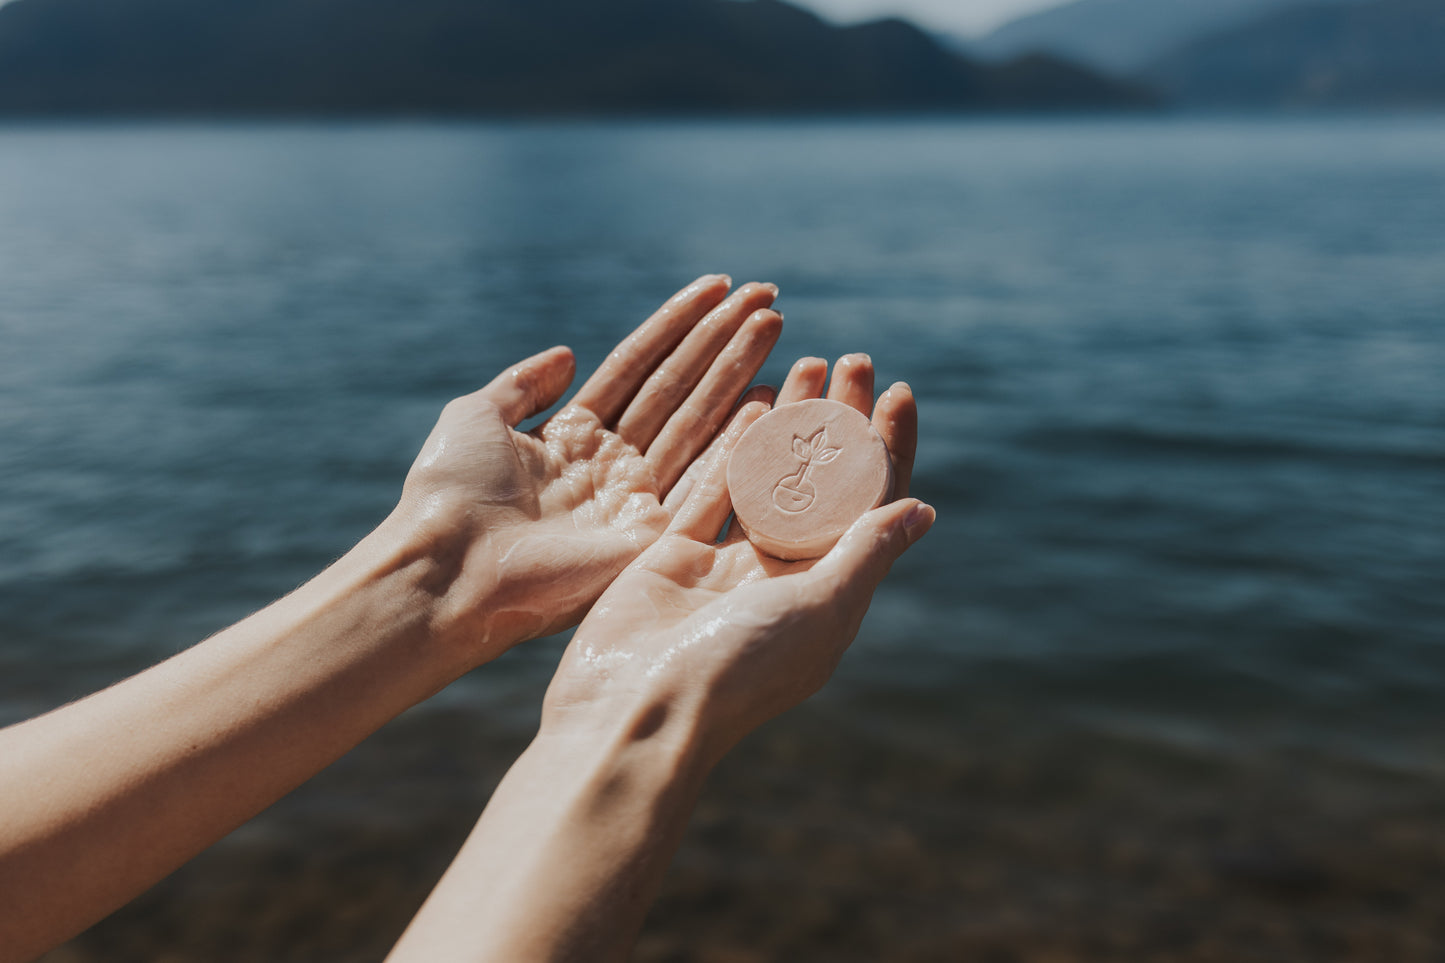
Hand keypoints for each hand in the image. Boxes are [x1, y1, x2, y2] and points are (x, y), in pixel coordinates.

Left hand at [388, 276, 781, 666]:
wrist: (448, 563)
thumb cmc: (451, 493)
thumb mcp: (477, 416)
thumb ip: (523, 383)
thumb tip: (567, 353)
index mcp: (574, 436)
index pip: (639, 366)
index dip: (678, 324)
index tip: (719, 286)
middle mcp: (612, 465)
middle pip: (679, 388)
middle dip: (723, 341)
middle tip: (768, 297)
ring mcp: (636, 499)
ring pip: (697, 421)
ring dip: (737, 372)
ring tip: (775, 324)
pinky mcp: (650, 537)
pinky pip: (701, 479)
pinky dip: (735, 440)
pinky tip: (768, 397)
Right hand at [542, 354, 933, 763]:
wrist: (636, 709)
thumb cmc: (738, 668)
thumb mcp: (818, 608)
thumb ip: (864, 553)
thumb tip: (921, 508)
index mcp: (826, 595)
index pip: (872, 508)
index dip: (889, 450)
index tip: (896, 393)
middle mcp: (781, 578)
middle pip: (822, 484)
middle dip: (839, 423)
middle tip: (850, 361)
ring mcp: (724, 567)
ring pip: (766, 479)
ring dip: (790, 424)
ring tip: (806, 364)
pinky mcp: (671, 557)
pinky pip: (708, 490)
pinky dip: (731, 448)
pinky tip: (752, 400)